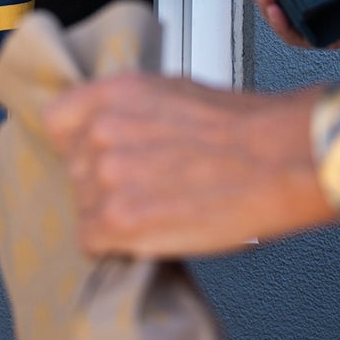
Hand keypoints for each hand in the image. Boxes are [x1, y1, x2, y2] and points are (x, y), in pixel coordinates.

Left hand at [43, 73, 334, 257]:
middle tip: (149, 188)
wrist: (281, 159)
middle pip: (75, 170)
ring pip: (85, 209)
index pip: (59, 122)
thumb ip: (134, 110)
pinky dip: (117, 247)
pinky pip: (92, 243)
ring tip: (161, 210)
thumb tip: (121, 128)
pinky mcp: (117, 221)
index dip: (81, 144)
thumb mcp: (178, 92)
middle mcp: (101, 131)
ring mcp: (105, 176)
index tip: (97, 157)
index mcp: (114, 94)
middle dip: (105, 184)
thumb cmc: (247, 129)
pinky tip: (151, 235)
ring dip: (114, 216)